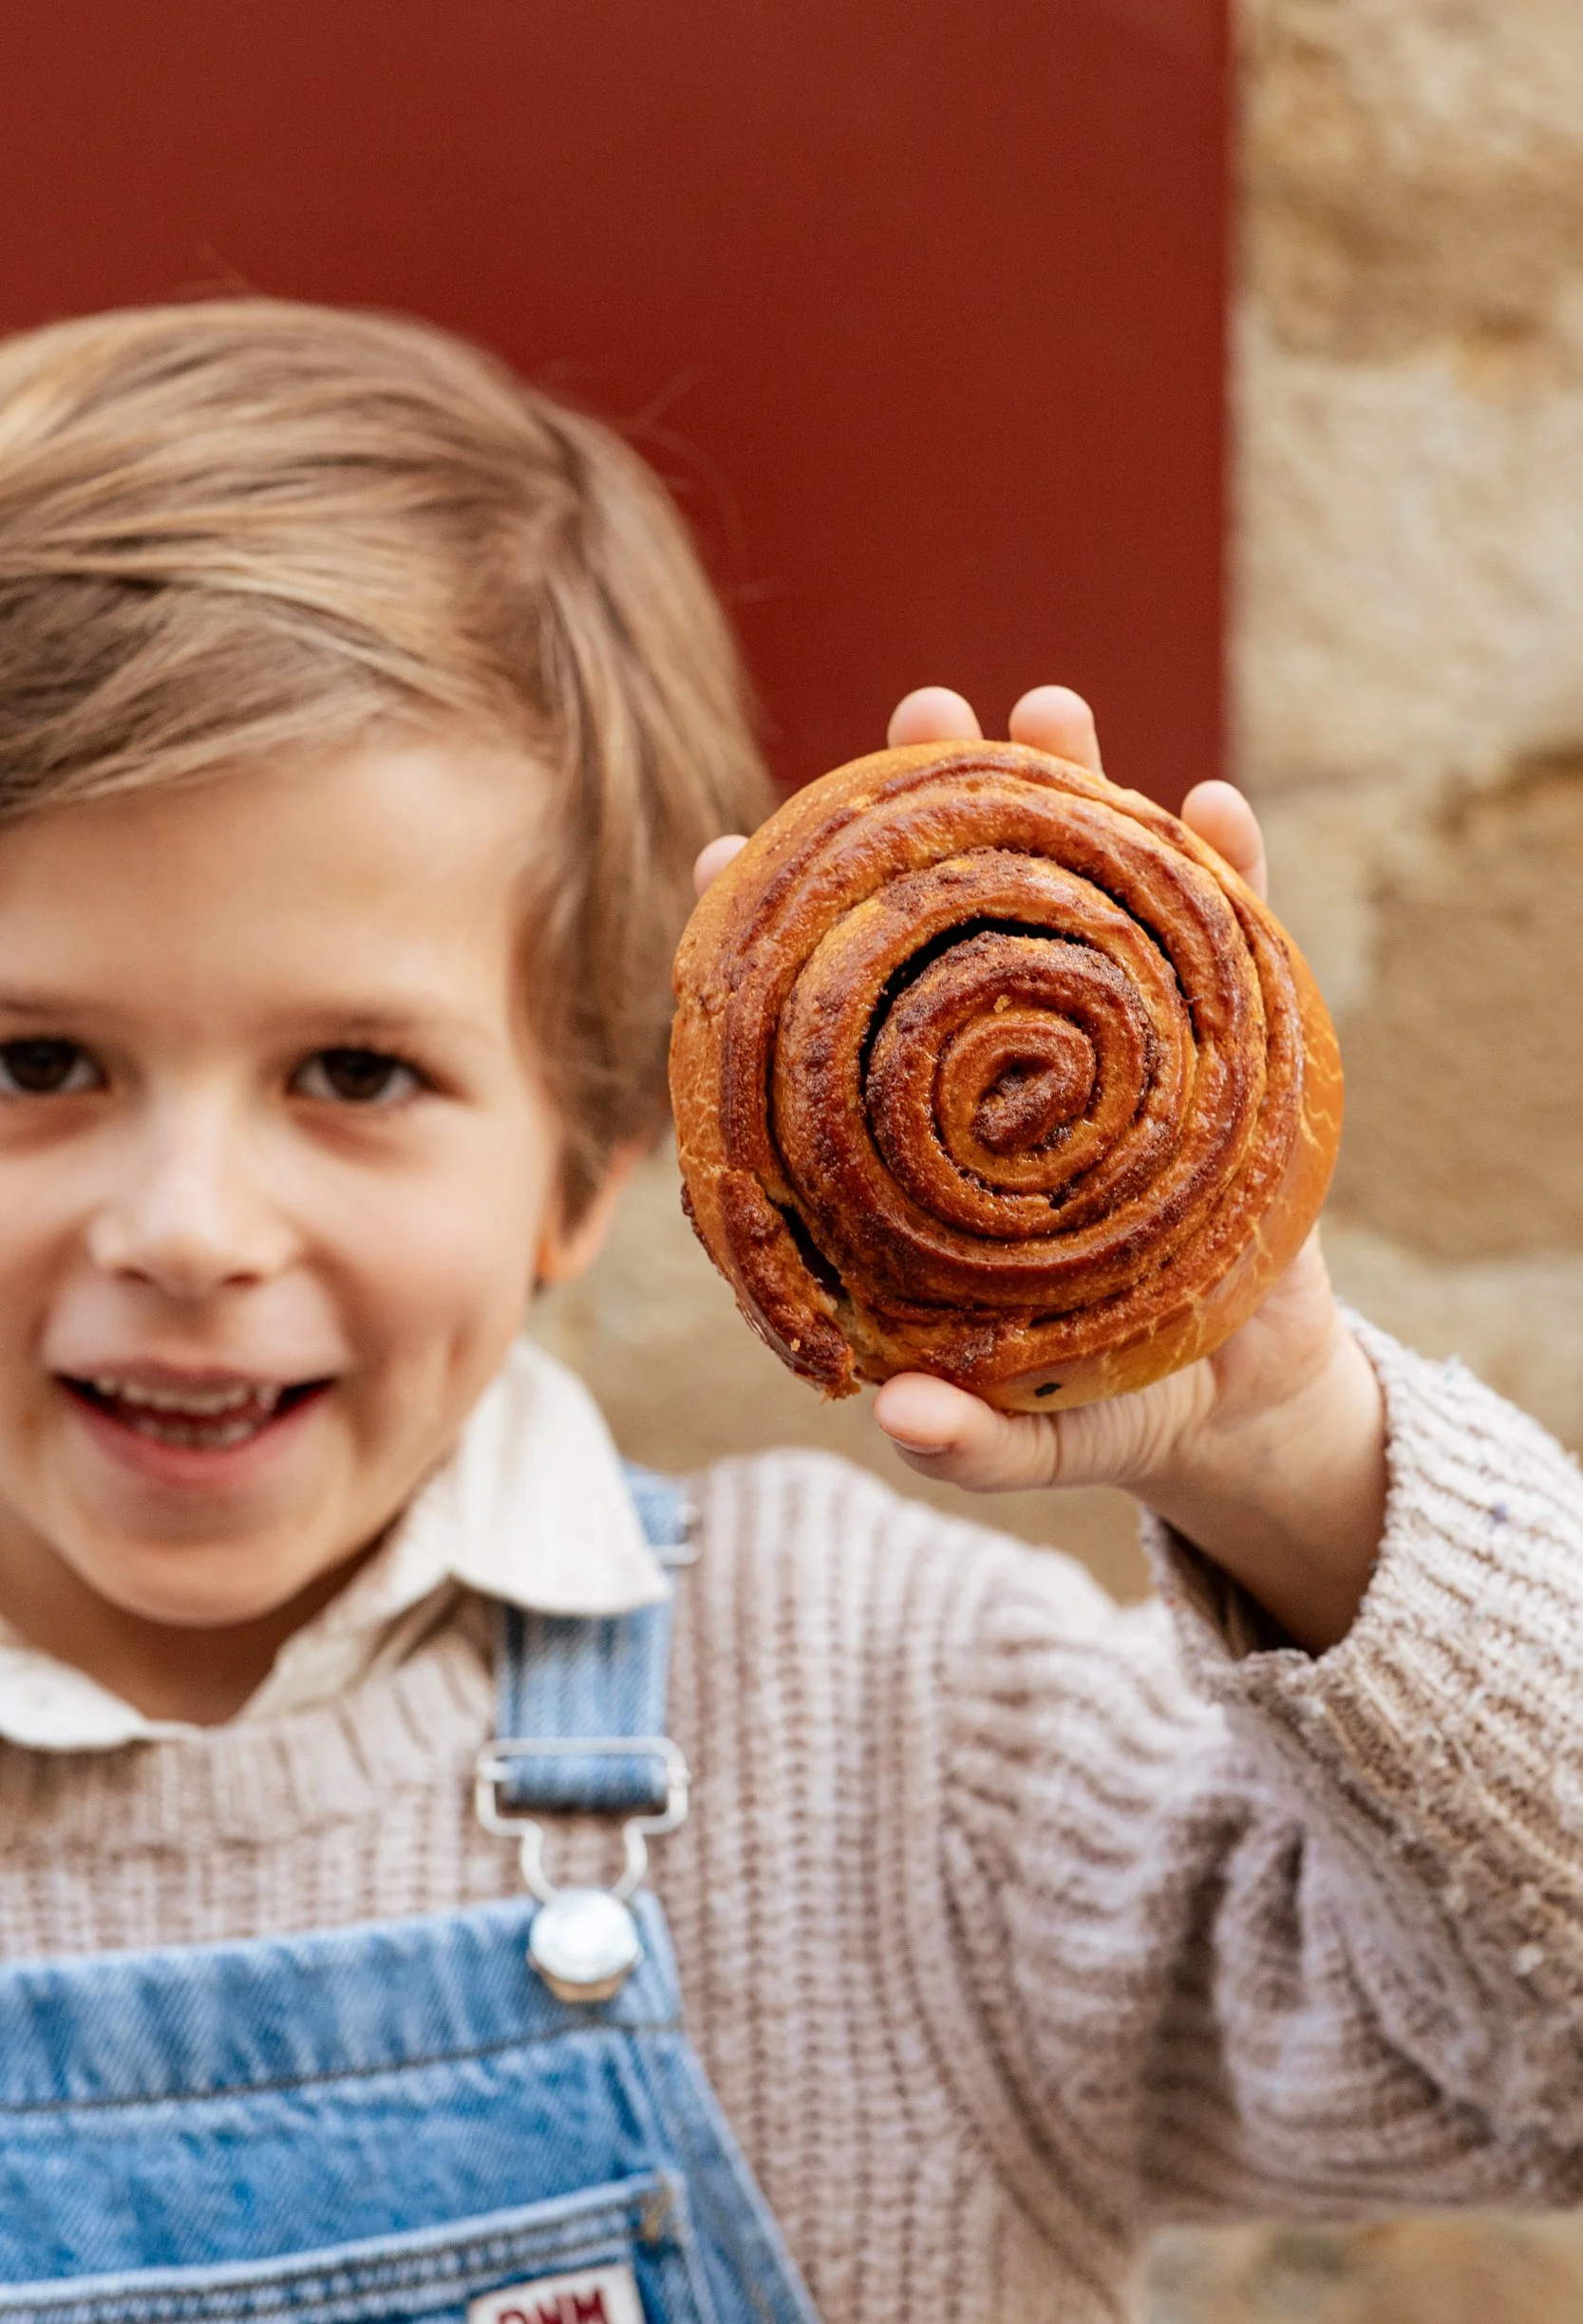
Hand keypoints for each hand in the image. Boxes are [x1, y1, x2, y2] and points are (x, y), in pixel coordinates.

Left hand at [869, 685, 1381, 1653]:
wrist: (1242, 1402)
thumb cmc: (1105, 1403)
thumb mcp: (1040, 1435)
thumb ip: (973, 1440)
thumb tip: (905, 1420)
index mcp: (929, 1147)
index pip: (842, 1022)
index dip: (785, 935)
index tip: (730, 851)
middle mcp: (1008, 1071)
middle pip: (964, 920)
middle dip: (939, 808)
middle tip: (920, 715)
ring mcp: (1114, 1046)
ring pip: (1089, 898)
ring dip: (1078, 795)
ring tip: (1053, 709)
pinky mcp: (1221, 1047)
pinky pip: (1227, 943)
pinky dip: (1227, 873)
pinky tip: (1214, 808)